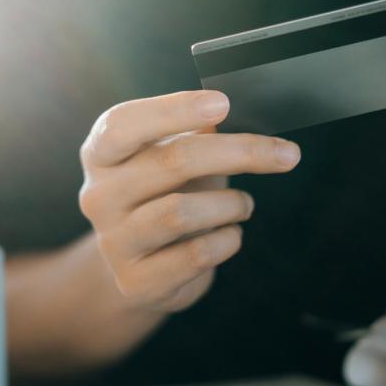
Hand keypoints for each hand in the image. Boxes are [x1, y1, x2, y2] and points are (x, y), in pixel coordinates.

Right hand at [78, 90, 300, 312]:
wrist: (144, 269)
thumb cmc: (166, 197)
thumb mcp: (174, 158)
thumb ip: (198, 134)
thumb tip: (241, 112)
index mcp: (102, 154)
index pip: (124, 124)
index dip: (174, 110)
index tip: (223, 103)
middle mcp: (99, 196)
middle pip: (171, 162)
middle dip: (239, 153)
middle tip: (287, 154)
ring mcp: (114, 242)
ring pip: (181, 213)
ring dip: (230, 204)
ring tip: (244, 205)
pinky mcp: (136, 282)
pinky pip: (195, 255)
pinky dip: (227, 240)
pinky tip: (230, 235)